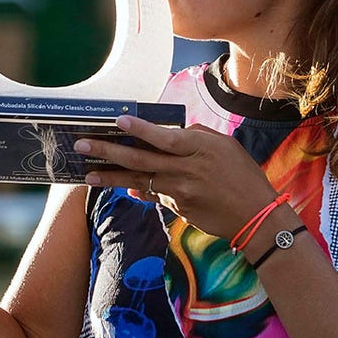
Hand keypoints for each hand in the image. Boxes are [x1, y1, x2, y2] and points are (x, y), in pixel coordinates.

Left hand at [76, 115, 277, 238]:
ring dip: (111, 177)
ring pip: (138, 181)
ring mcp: (179, 193)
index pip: (164, 138)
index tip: (117, 120)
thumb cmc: (243, 175)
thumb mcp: (224, 146)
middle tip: (82, 144)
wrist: (255, 217)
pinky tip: (118, 186)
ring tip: (87, 173)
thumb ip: (195, 136)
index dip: (140, 129)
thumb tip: (168, 136)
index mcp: (199, 149)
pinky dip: (135, 190)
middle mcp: (185, 171)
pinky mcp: (177, 208)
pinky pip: (152, 195)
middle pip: (141, 160)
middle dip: (108, 151)